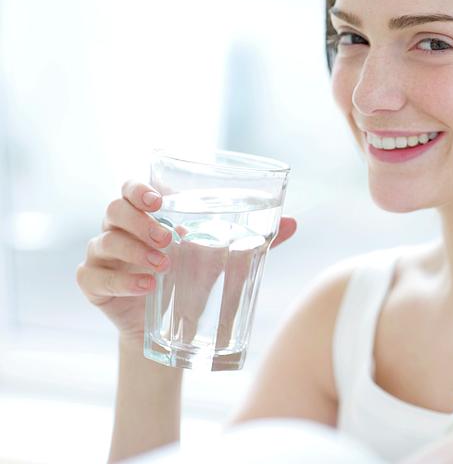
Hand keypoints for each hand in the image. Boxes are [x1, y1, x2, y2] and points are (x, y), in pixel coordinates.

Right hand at [76, 179, 297, 345]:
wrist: (173, 328)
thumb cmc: (197, 280)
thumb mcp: (226, 259)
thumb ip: (257, 240)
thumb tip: (294, 223)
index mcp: (148, 215)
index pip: (132, 189)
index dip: (138, 189)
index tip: (158, 199)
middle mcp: (120, 230)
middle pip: (114, 210)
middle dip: (139, 222)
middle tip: (169, 239)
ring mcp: (104, 256)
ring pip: (104, 240)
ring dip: (134, 251)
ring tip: (164, 266)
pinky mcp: (95, 284)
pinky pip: (93, 276)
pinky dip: (119, 279)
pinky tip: (145, 286)